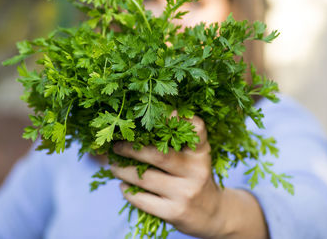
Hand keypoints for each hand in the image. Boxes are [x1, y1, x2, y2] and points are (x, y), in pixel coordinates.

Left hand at [110, 114, 226, 237]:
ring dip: (123, 171)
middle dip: (131, 149)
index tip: (165, 113)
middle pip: (158, 155)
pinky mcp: (175, 212)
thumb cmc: (196, 178)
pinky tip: (123, 186)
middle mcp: (196, 171)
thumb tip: (157, 117)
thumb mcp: (197, 157)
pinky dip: (128, 192)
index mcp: (201, 153)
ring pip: (145, 178)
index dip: (183, 118)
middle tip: (116, 146)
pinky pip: (143, 200)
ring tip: (113, 167)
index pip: (197, 129)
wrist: (213, 215)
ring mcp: (185, 193)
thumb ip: (181, 138)